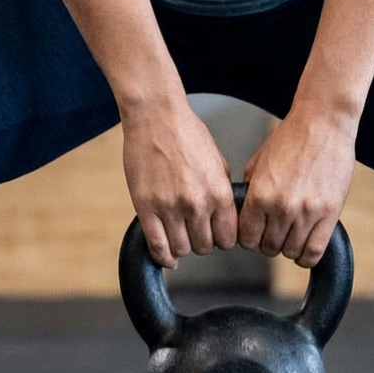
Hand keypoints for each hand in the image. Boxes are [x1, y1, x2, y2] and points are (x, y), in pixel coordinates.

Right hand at [121, 93, 236, 268]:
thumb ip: (222, 192)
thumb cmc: (187, 134)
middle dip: (201, 242)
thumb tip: (226, 217)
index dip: (221, 239)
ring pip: (181, 250)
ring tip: (179, 235)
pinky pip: (157, 246)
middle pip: (205, 247)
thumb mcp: (218, 162)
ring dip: (181, 247)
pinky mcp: (146, 207)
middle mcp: (197, 204)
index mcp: (219, 193)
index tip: (215, 234)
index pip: (228, 238)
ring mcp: (170, 207)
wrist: (156, 116)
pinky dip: (162, 256)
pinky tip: (166, 256)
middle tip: (194, 232)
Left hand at [240, 98, 356, 267]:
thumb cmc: (290, 139)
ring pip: (291, 252)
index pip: (247, 238)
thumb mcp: (258, 164)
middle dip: (270, 242)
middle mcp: (281, 207)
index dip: (251, 238)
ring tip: (292, 234)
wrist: (323, 123)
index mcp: (260, 195)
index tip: (256, 233)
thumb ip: (250, 193)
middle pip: (269, 248)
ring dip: (290, 247)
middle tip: (276, 231)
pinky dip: (307, 255)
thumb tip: (244, 217)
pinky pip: (314, 251)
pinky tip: (306, 244)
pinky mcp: (329, 213)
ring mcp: (306, 212)